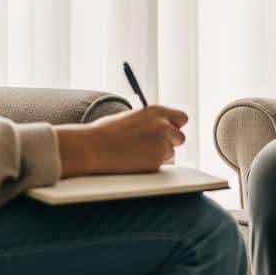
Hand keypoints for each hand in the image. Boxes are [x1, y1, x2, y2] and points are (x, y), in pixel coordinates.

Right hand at [56, 106, 187, 177]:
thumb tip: (166, 127)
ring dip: (159, 154)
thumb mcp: (134, 117)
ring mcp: (162, 143)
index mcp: (157, 111)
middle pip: (180, 137)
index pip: (182, 118)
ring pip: (171, 152)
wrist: (93, 146)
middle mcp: (164, 125)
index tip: (170, 131)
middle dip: (170, 142)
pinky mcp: (157, 161)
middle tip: (152, 145)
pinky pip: (160, 164)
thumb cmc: (107, 131)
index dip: (175, 126)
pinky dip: (151, 164)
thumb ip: (153, 121)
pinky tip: (134, 159)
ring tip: (137, 152)